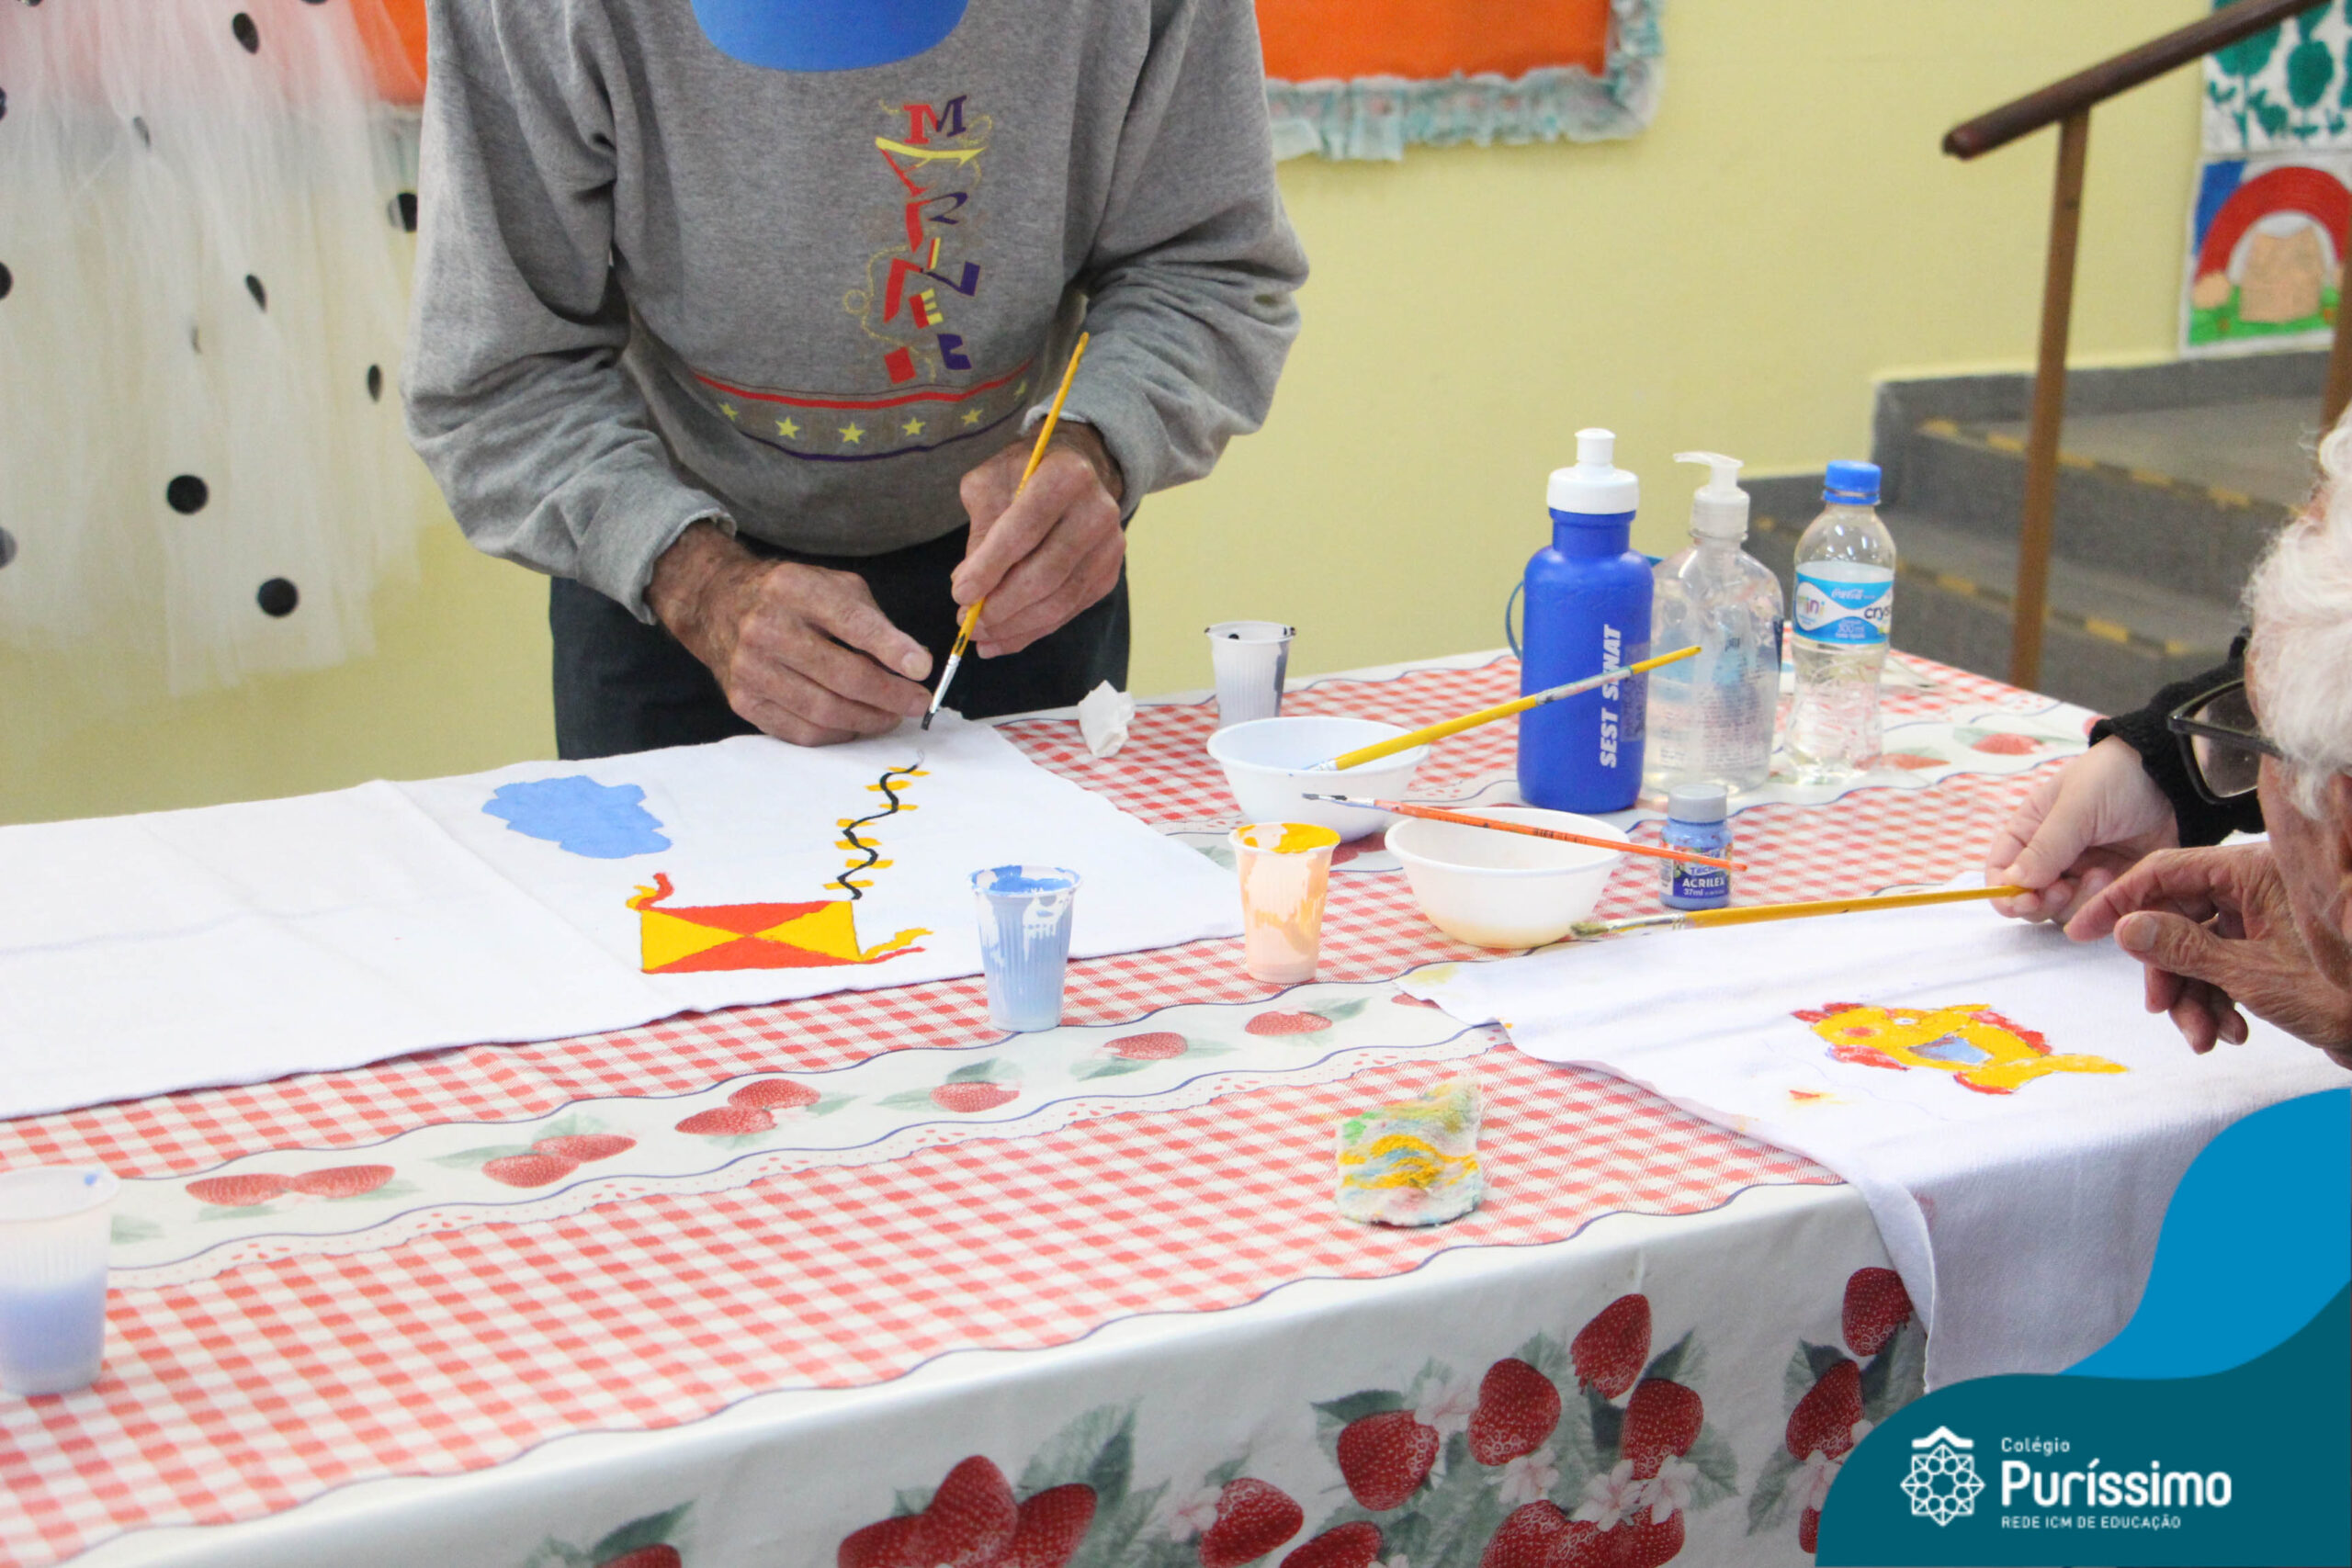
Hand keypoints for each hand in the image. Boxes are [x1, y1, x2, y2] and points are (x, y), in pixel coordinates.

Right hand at [648, 522, 932, 745]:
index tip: (922, 669)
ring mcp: (750, 668)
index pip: (851, 622)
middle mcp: (766, 628)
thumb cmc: (789, 597)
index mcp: (793, 589)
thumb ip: (872, 620)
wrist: (717, 604)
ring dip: (868, 719)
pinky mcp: (743, 700)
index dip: (891, 648)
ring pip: (824, 710)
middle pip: (842, 675)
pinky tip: (857, 724)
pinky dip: (838, 733)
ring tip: (892, 716)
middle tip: (917, 702)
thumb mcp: (831, 586)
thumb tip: (913, 665)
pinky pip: (801, 731)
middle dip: (889, 694)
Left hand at [953, 424, 1125, 657]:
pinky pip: (1068, 612)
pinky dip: (1032, 631)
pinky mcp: (1109, 573)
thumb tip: (970, 589)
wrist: (1077, 472)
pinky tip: (1002, 639)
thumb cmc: (1024, 475)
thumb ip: (980, 530)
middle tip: (966, 621)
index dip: (989, 567)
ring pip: (1059, 601)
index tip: (959, 594)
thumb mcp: (990, 483)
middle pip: (1045, 573)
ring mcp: (1110, 546)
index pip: (1024, 531)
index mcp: (1066, 476)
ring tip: (979, 635)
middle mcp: (1098, 511)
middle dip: (1000, 606)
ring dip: (1014, 626)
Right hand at [1983, 736, 2178, 921]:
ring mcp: (2082, 874)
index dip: (2004, 891)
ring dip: (2079, 901)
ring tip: (2102, 874)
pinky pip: (2098, 912)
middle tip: (2062, 889)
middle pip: (2027, 900)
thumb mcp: (2077, 806)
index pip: (2000, 870)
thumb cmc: (2116, 779)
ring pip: (2062, 912)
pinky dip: (2103, 905)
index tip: (2023, 900)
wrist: (2177, 779)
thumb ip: (2046, 847)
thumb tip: (2012, 885)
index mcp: (2029, 831)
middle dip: (2042, 902)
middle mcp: (2050, 858)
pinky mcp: (2114, 887)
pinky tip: (2117, 879)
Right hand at [2066, 844, 2351, 1066]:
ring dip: (2195, 996)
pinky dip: (2219, 999)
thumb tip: (2124, 928)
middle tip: (2161, 1009)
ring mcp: (2264, 915)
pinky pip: (2223, 963)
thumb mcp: (2252, 975)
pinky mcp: (2270, 943)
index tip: (2081, 930)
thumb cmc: (2340, 992)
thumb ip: (2183, 948)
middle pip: (2179, 917)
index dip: (2120, 901)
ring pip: (2199, 948)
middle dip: (2170, 972)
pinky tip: (2232, 1032)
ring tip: (2207, 1037)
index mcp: (2255, 870)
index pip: (2167, 871)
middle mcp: (2257, 884)